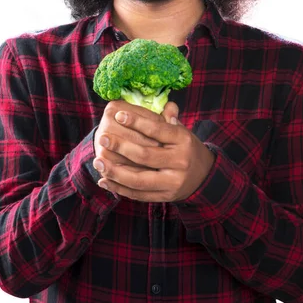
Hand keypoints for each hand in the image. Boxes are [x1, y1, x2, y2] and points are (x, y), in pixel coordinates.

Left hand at [93, 106, 214, 202]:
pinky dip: (119, 188)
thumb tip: (164, 105)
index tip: (119, 115)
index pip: (158, 130)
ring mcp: (173, 182)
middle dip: (121, 147)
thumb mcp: (182, 130)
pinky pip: (138, 194)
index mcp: (184, 140)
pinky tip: (104, 180)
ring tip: (98, 162)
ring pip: (139, 179)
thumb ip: (170, 118)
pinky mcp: (165, 197)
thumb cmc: (186, 147)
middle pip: (145, 155)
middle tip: (102, 137)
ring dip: (115, 171)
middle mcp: (180, 162)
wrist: (204, 176)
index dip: (137, 122)